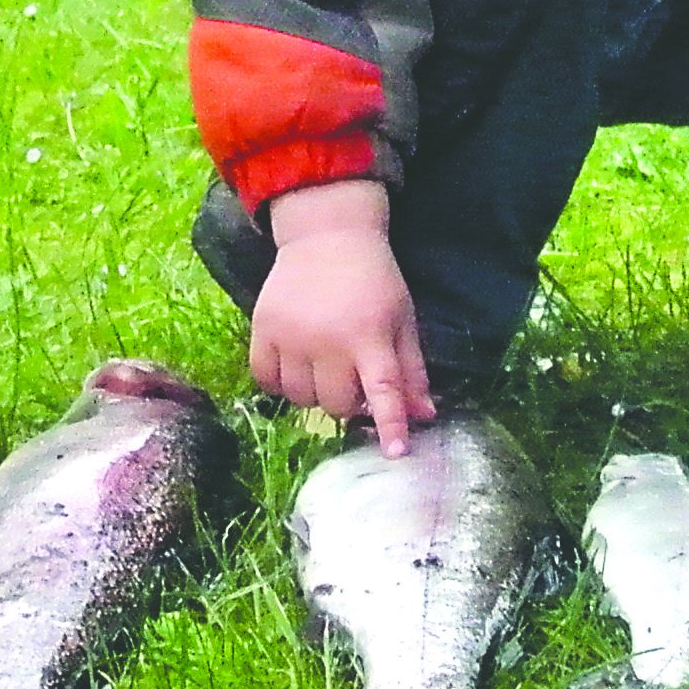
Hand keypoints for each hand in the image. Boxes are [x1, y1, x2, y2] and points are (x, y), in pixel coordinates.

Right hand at [247, 179, 434, 455]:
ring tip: (325, 368)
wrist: (326, 235)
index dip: (390, 424)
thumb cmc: (373, 279)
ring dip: (316, 394)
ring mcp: (290, 336)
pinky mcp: (262, 329)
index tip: (396, 453)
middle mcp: (327, 339)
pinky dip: (282, 384)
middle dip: (350, 401)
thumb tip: (426, 415)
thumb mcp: (402, 318)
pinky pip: (266, 380)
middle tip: (353, 377)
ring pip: (301, 398)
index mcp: (369, 334)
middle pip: (337, 404)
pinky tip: (295, 367)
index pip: (383, 389)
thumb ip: (411, 369)